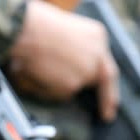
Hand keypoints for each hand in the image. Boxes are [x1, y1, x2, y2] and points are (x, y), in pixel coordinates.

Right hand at [8, 0, 118, 120]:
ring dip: (58, 82)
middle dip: (107, 99)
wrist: (27, 29)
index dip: (108, 79)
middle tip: (107, 115)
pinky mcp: (72, 85)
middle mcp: (98, 54)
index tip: (112, 96)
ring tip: (39, 68)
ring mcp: (87, 71)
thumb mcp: (65, 29)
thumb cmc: (37, 24)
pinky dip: (47, 88)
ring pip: (75, 86)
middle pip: (105, 79)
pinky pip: (59, 93)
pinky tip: (37, 73)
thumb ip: (74, 48)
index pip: (106, 61)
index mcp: (97, 36)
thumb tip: (69, 70)